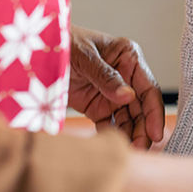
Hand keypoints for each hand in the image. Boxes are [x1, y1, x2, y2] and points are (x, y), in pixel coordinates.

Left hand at [68, 24, 164, 149]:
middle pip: (141, 108)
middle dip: (143, 129)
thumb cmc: (64, 43)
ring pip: (128, 119)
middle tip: (140, 148)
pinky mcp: (97, 107)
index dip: (154, 112)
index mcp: (129, 58)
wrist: (37, 49)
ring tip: (128, 151)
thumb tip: (128, 96)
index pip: (148, 88)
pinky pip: (109, 125)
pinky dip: (112, 136)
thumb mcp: (85, 56)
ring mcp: (111, 93)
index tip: (155, 133)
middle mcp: (125, 77)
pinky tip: (112, 146)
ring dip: (130, 135)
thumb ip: (106, 76)